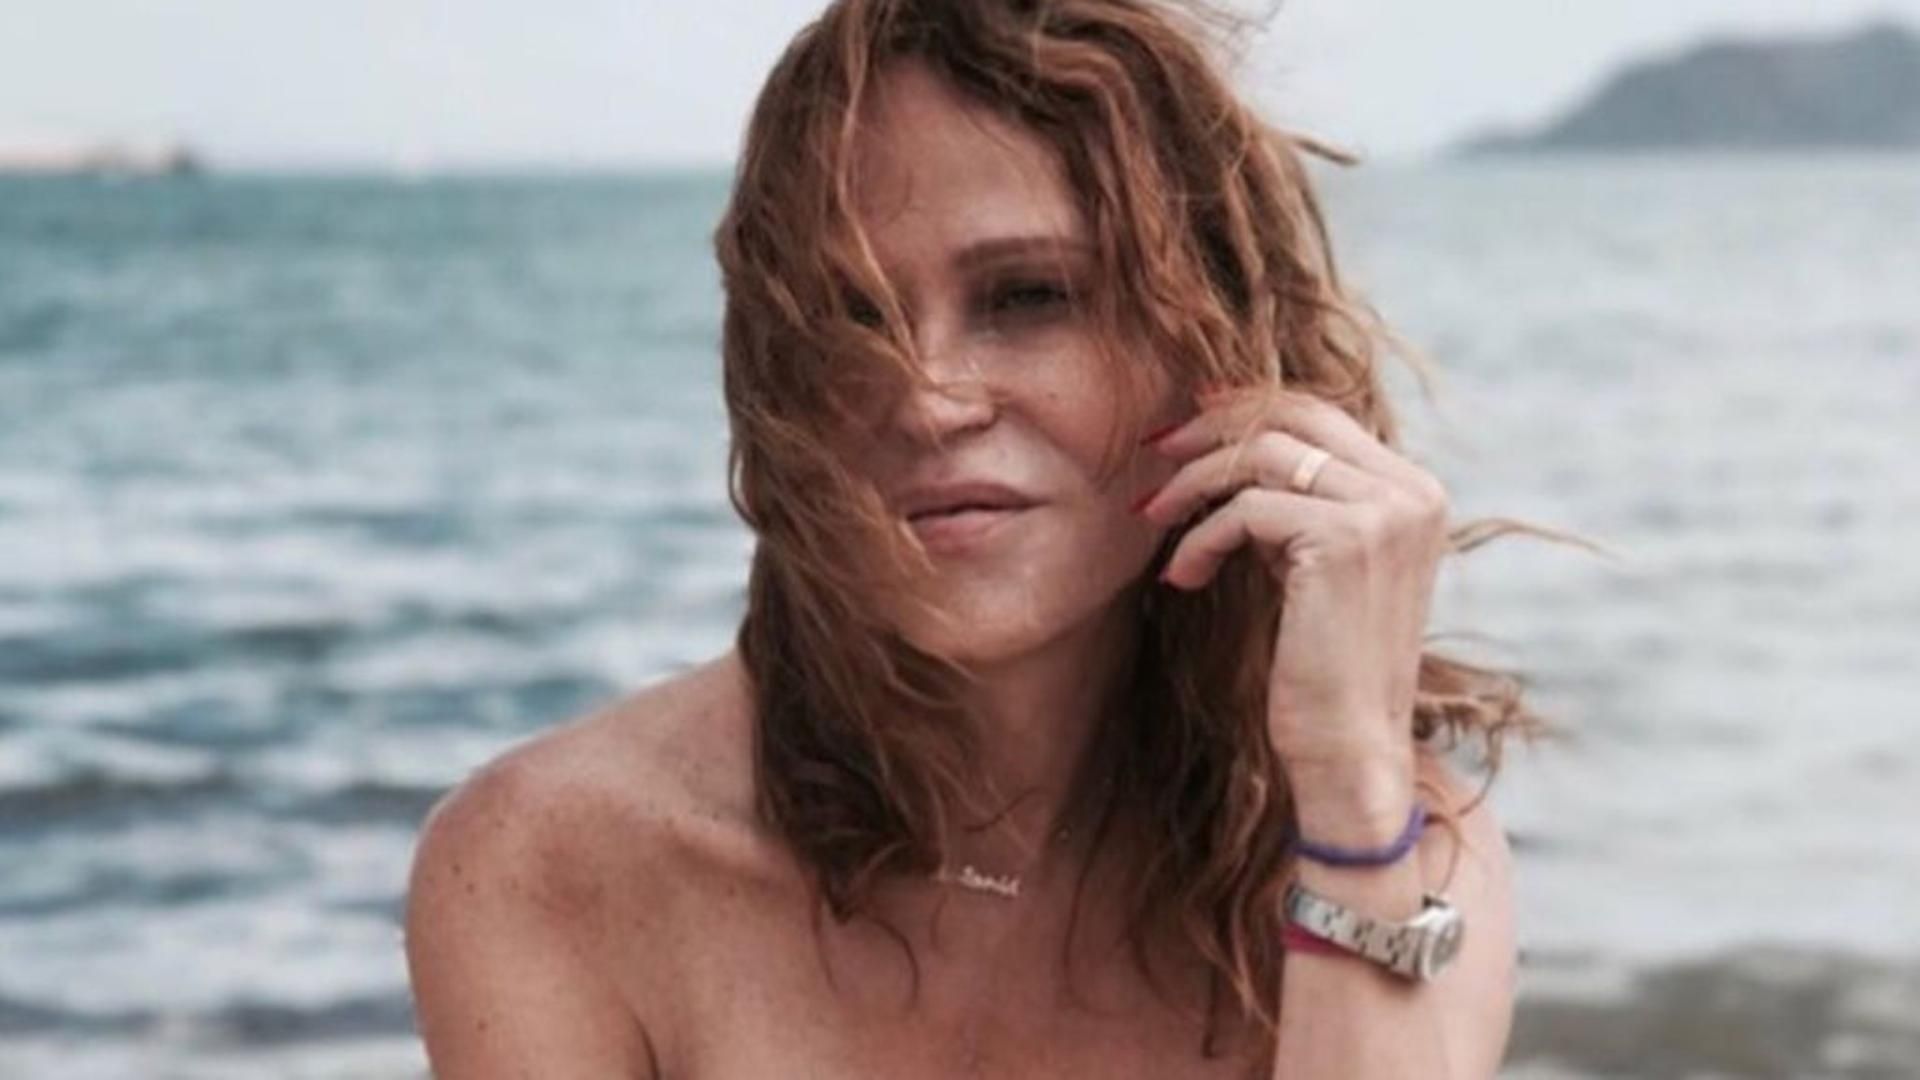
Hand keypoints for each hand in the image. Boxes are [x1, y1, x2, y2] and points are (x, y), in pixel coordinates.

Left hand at [1134, 385, 1450, 777]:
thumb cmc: (1323, 664)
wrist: (1350, 747)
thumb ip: (1299, 501)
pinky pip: (1246, 511)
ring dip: (1193, 484)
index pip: (1319, 412)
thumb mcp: (1317, 563)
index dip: (1244, 408)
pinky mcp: (1344, 540)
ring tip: (1154, 518)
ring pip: (1260, 455)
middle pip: (1290, 415)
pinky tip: (1182, 577)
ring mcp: (1384, 512)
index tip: (1186, 426)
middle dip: (1211, 428)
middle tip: (1154, 452)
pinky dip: (1201, 538)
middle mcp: (1412, 491)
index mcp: (1415, 490)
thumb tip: (1228, 440)